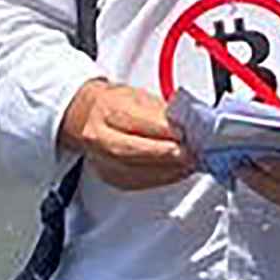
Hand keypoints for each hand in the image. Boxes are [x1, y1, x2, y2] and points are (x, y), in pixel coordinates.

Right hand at [60, 78, 198, 191]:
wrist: (88, 119)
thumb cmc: (115, 105)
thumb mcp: (139, 97)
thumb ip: (161, 112)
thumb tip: (185, 126)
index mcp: (108, 109)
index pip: (138, 122)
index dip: (165, 130)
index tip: (187, 133)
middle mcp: (99, 136)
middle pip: (134, 150)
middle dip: (168, 154)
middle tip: (191, 152)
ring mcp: (103, 160)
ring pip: (138, 171)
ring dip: (169, 169)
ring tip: (189, 162)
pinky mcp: (111, 178)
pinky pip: (140, 182)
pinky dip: (162, 177)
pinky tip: (176, 170)